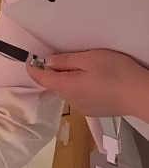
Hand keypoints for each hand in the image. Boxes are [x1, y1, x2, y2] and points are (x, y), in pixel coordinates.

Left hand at [26, 49, 148, 117]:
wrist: (143, 95)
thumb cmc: (118, 75)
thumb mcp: (89, 59)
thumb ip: (65, 60)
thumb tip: (48, 62)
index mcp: (67, 88)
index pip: (41, 79)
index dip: (33, 68)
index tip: (30, 59)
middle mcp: (72, 101)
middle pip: (54, 84)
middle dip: (53, 71)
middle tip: (63, 57)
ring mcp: (83, 107)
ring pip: (67, 90)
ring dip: (68, 78)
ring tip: (84, 67)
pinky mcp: (95, 109)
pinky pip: (79, 96)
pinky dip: (79, 86)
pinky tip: (94, 79)